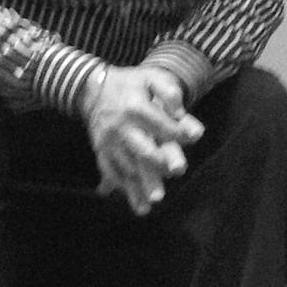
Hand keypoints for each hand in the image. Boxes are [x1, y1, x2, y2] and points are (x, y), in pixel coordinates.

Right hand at [83, 66, 202, 215]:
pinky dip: (126, 191)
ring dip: (141, 184)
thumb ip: (168, 91)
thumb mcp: (150, 77)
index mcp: (134, 107)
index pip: (159, 122)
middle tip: (177, 171)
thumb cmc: (130, 85)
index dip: (177, 129)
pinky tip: (140, 208)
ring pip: (127, 166)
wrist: (91, 89)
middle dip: (158, 160)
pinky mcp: (102, 154)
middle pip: (140, 147)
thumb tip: (180, 113)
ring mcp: (109, 143)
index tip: (195, 136)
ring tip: (155, 200)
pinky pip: (113, 174)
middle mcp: (120, 127)